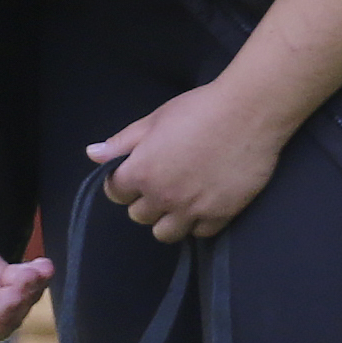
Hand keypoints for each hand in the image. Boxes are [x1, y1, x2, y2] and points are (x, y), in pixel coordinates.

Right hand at [0, 229, 51, 342]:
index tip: (8, 299)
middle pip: (5, 320)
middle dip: (16, 302)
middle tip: (23, 282)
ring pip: (19, 302)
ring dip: (31, 289)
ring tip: (38, 272)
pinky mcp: (0, 276)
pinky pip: (24, 279)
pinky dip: (35, 274)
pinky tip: (42, 266)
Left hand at [88, 80, 290, 243]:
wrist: (249, 112)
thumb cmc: (199, 109)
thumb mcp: (154, 119)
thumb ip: (121, 142)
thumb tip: (92, 155)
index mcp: (141, 172)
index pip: (115, 193)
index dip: (123, 181)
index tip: (136, 172)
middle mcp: (163, 197)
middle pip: (139, 216)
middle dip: (146, 200)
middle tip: (163, 180)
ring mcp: (192, 210)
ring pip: (165, 233)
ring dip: (168, 218)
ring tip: (181, 198)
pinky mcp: (220, 216)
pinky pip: (199, 233)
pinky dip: (198, 221)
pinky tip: (204, 201)